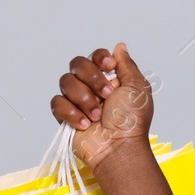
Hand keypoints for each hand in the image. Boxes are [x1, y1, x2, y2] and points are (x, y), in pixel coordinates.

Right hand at [48, 42, 153, 167]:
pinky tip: (85, 124)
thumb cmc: (132, 122)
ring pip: (66, 82)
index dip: (99, 58)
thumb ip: (127, 65)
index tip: (109, 66)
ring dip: (84, 99)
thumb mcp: (138, 88)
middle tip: (106, 95)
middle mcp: (92, 87)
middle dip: (92, 78)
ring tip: (97, 115)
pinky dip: (72, 113)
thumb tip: (120, 47)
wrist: (119, 147)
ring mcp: (77, 101)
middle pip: (77, 64)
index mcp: (109, 79)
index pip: (95, 56)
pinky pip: (57, 103)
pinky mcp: (65, 116)